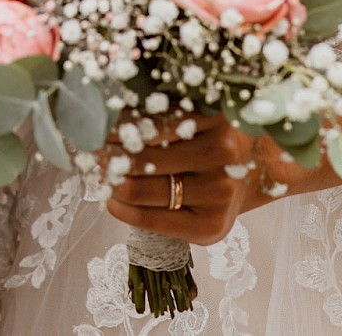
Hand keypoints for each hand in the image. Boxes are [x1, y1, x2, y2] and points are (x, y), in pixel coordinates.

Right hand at [106, 113, 253, 246]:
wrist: (254, 160)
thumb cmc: (213, 189)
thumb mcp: (193, 217)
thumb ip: (155, 214)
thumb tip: (108, 198)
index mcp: (209, 225)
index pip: (145, 216)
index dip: (113, 197)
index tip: (95, 184)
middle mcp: (218, 191)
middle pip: (141, 182)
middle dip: (107, 168)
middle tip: (87, 157)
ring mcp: (220, 152)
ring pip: (149, 145)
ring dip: (115, 139)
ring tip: (97, 135)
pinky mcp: (216, 118)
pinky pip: (163, 116)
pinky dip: (136, 116)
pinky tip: (120, 117)